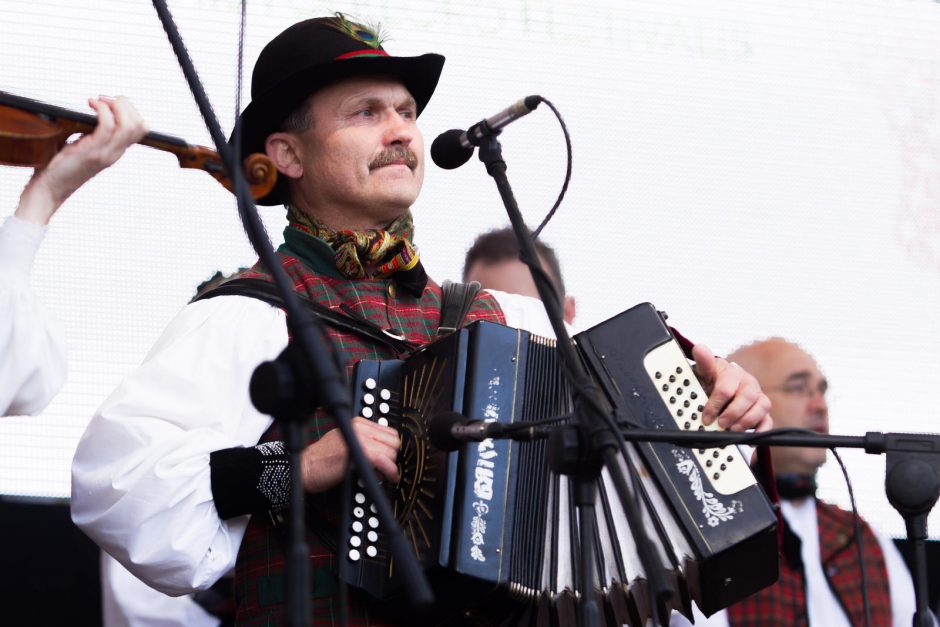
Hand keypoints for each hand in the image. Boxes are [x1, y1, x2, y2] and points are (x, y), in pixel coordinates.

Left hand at [15, 95, 147, 224]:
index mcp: (117, 151)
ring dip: (116, 105)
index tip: (108, 102)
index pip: (141, 127)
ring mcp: (106, 154)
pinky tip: (91, 105)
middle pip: (140, 124)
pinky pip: (108, 126)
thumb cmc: (61, 166)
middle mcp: (116, 153)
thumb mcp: (84, 147)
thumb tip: (91, 113)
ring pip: (129, 125)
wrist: (51, 188)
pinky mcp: (93, 152)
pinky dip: (102, 109)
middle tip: (104, 99)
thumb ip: (93, 134)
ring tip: (98, 101)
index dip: (129, 109)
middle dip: (125, 104)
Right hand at [300, 417, 400, 492]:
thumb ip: (366, 443)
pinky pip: (383, 460)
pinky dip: (389, 471)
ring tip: (378, 474)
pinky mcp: (357, 452)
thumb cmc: (322, 460)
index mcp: (358, 423)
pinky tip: (386, 477)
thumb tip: (387, 454)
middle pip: (394, 441)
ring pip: (391, 451)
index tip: (388, 461)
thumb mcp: (346, 443)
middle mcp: (359, 427)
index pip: (390, 433)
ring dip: (390, 466)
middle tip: (383, 470)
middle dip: (392, 458)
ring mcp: (358, 438)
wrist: (305, 468)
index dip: (391, 449)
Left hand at [693, 344, 772, 431]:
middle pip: (747, 397)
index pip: (727, 388)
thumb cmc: (713, 380)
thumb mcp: (705, 372)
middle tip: (721, 424)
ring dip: (747, 421)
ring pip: (762, 407)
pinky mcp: (762, 411)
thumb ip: (704, 362)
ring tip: (732, 430)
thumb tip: (699, 348)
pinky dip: (762, 431)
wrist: (721, 386)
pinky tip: (751, 441)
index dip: (716, 404)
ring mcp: (758, 396)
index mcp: (733, 373)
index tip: (706, 417)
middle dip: (733, 413)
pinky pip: (769, 420)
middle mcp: (748, 383)